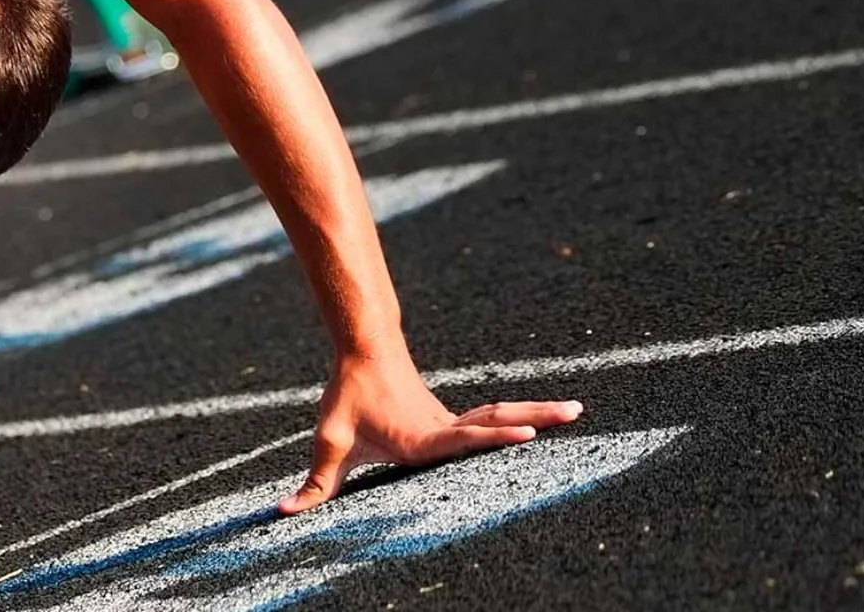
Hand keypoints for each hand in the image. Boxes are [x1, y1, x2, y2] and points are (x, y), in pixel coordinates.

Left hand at [279, 347, 582, 513]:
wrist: (363, 350)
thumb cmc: (347, 397)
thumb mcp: (329, 439)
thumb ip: (315, 482)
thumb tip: (284, 512)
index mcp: (421, 438)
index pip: (464, 438)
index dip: (495, 436)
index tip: (527, 431)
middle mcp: (444, 429)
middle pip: (497, 420)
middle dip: (538, 416)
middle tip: (579, 410)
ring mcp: (451, 421)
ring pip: (499, 414)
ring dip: (537, 409)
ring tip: (578, 409)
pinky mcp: (452, 419)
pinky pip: (491, 417)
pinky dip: (520, 415)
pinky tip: (542, 417)